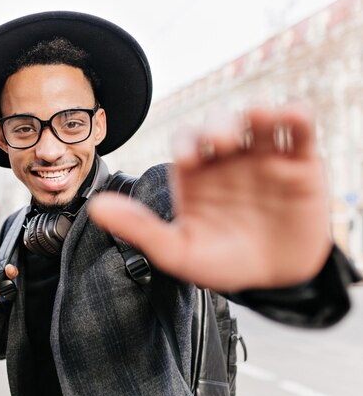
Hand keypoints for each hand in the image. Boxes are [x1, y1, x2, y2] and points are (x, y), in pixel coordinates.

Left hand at [88, 105, 331, 291]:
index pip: (187, 141)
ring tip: (256, 120)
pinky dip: (295, 117)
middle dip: (219, 126)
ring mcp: (263, 159)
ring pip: (257, 120)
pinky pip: (298, 130)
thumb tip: (94, 207)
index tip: (189, 160)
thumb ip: (138, 228)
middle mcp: (228, 161)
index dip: (187, 142)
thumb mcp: (178, 252)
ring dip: (256, 113)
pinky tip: (290, 118)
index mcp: (197, 175)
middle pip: (220, 124)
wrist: (274, 282)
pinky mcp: (300, 164)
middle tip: (221, 144)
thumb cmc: (222, 264)